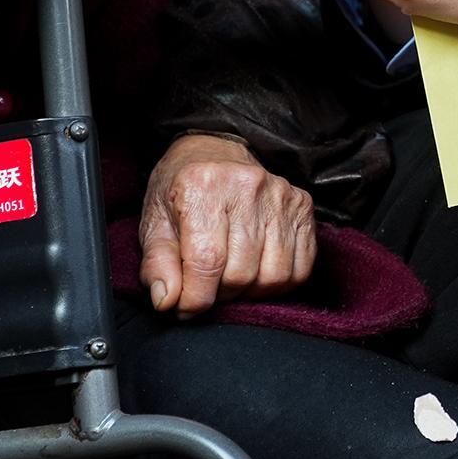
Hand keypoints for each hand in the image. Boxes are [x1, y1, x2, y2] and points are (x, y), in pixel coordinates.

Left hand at [136, 132, 317, 315]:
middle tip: (206, 285)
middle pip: (241, 273)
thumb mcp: (155, 222)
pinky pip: (300, 269)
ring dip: (249, 290)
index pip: (206, 262)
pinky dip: (277, 283)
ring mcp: (280, 195)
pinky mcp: (302, 206)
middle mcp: (246, 186)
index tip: (185, 308)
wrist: (214, 150)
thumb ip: (157, 264)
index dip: (195, 298)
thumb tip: (167, 301)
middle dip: (220, 294)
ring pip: (273, 276)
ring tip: (231, 277)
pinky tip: (257, 270)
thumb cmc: (181, 189)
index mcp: (202, 185)